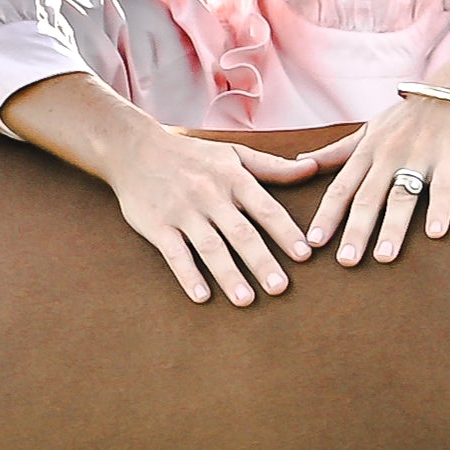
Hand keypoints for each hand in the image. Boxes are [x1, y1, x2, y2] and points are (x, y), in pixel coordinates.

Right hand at [0, 73, 322, 304]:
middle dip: (261, 261)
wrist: (135, 149)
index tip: (305, 255)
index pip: (265, 208)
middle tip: (280, 288)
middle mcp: (210, 195)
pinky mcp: (158, 226)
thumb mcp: (233, 154)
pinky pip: (175, 254)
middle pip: (241, 232)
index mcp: (232, 178)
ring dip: (228, 274)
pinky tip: (202, 297)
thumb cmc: (192, 155)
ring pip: (210, 247)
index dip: (286, 232)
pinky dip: (188, 275)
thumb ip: (274, 167)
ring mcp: (183, 212)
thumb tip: (314, 168)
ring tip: (246, 300)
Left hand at [297, 90, 449, 265]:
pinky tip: (436, 234)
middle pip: (369, 197)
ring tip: (384, 257)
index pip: (341, 188)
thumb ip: (337, 150)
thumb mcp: (370, 129)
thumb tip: (300, 161)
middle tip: (345, 262)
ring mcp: (421, 156)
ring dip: (393, 228)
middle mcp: (390, 154)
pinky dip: (441, 209)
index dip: (327, 215)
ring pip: (403, 196)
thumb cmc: (410, 114)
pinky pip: (445, 187)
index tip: (312, 243)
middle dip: (355, 230)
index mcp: (369, 151)